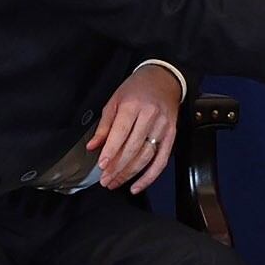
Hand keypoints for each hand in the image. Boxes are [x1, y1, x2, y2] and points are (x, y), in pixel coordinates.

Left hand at [90, 64, 180, 192]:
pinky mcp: (172, 135)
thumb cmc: (137, 88)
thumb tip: (93, 147)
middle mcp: (150, 116)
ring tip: (115, 183)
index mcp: (133, 105)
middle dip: (118, 167)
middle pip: (133, 147)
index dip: (111, 151)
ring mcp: (163, 127)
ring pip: (146, 157)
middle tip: (105, 180)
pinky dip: (150, 176)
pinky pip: (161, 161)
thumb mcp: (115, 100)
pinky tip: (137, 186)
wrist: (164, 79)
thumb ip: (104, 125)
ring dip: (129, 174)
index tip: (102, 166)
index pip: (121, 132)